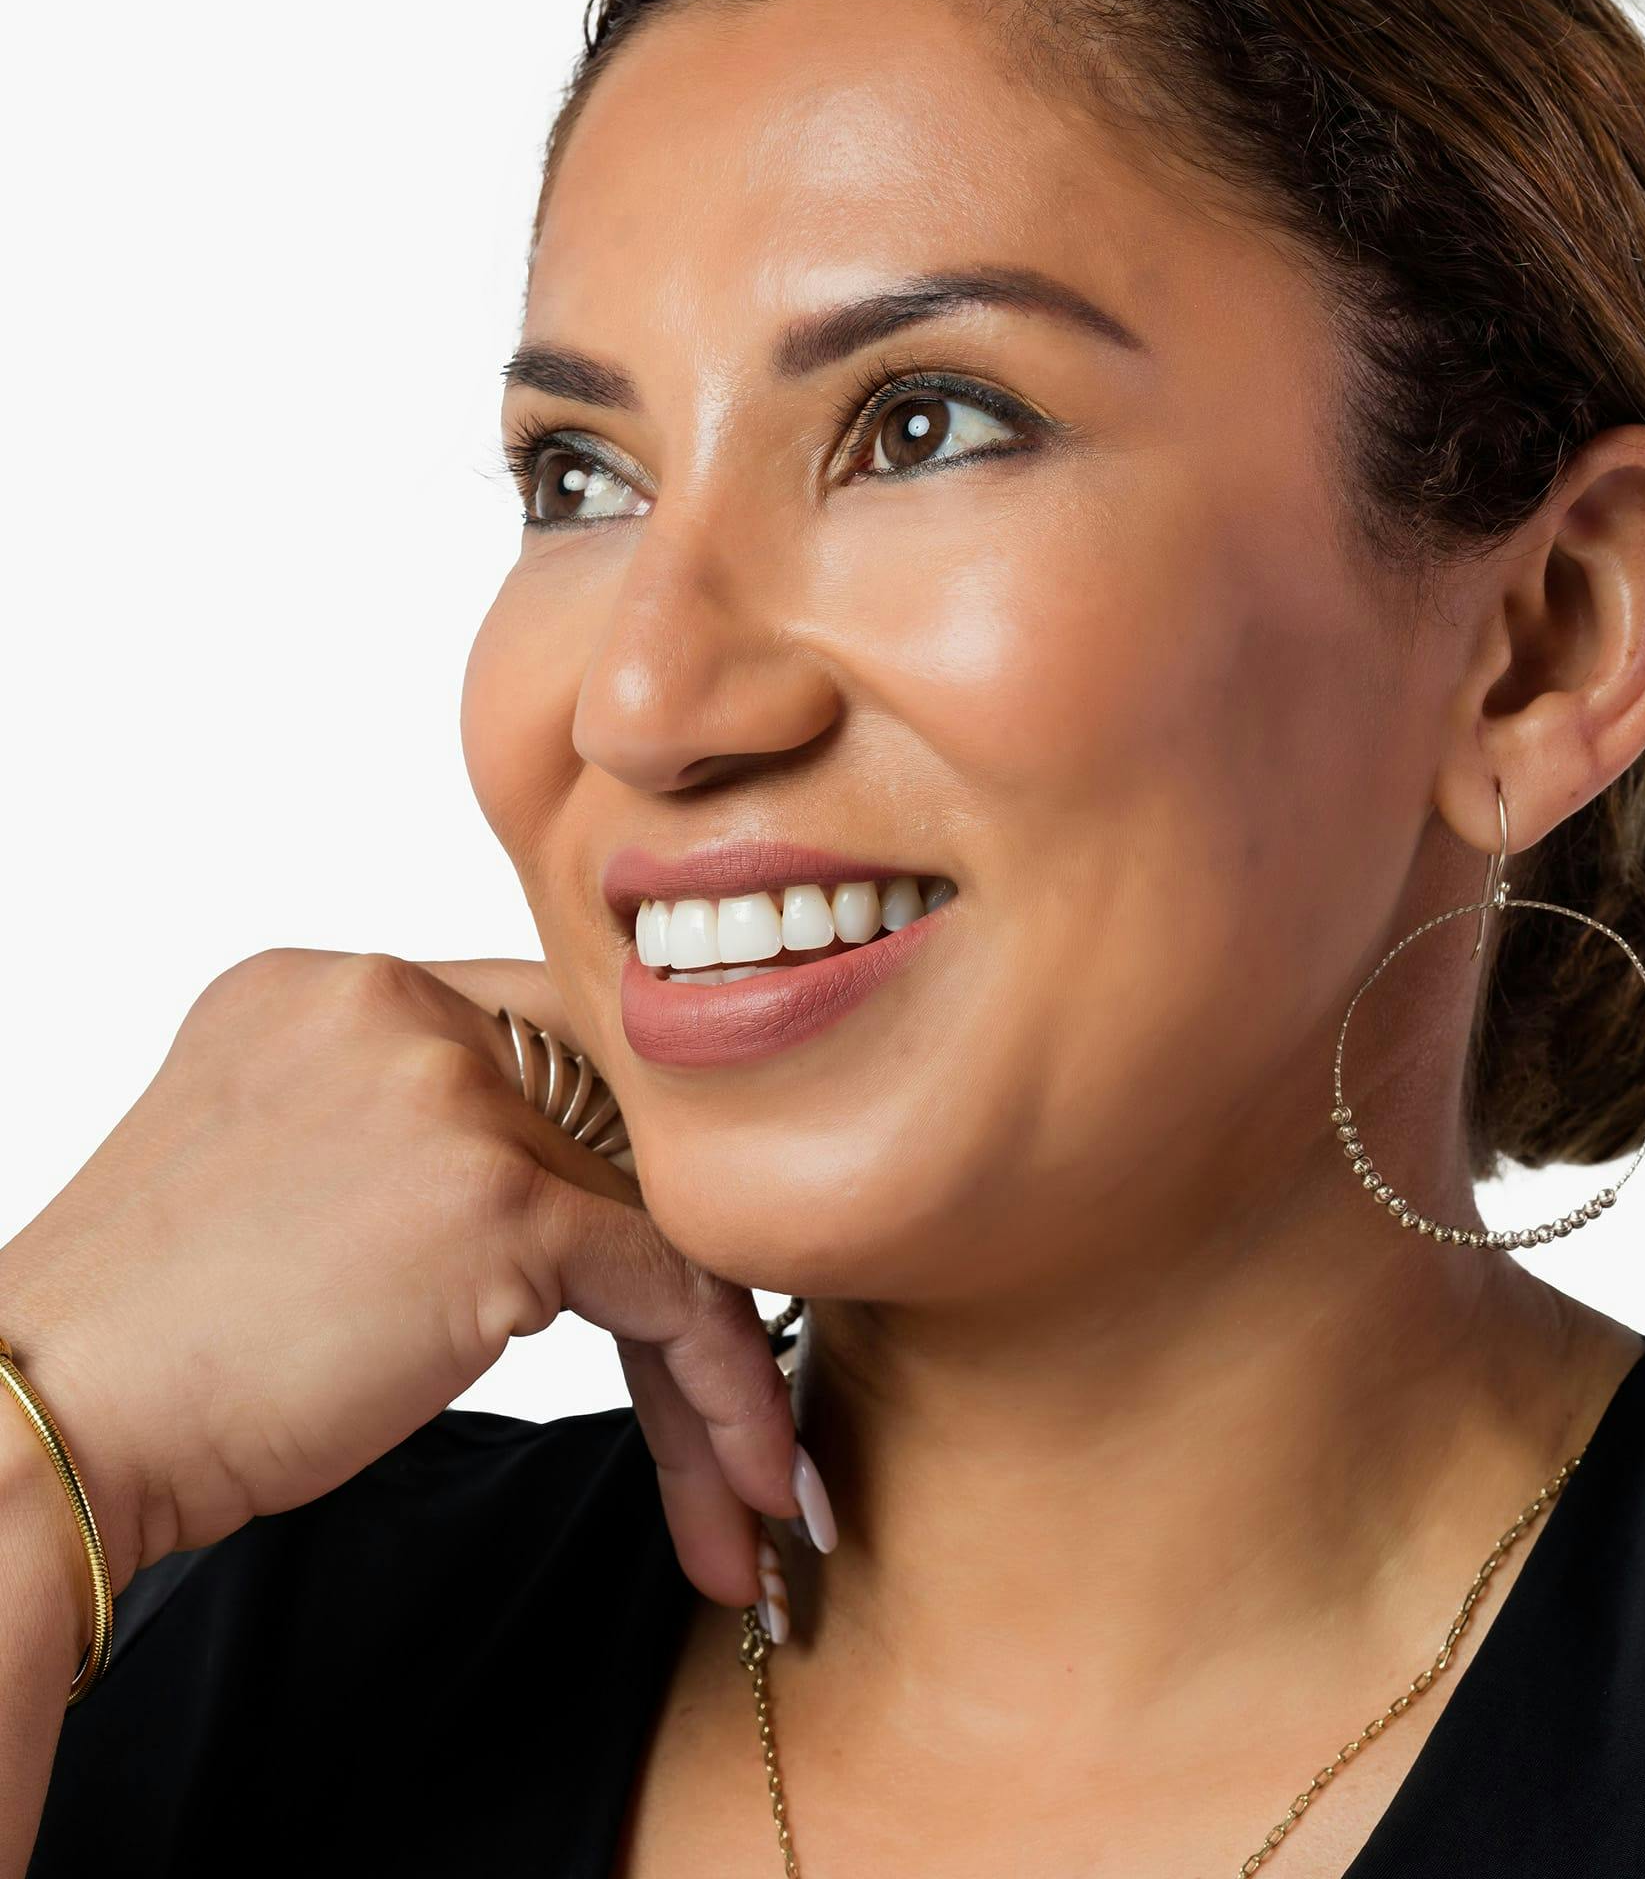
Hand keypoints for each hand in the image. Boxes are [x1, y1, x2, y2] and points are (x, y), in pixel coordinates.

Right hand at [0, 947, 802, 1614]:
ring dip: (714, 1355)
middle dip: (689, 1255)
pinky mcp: (492, 1198)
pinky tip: (747, 1474)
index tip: (676, 1265)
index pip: (542, 1037)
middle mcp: (397, 1003)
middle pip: (616, 1118)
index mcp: (334, 983)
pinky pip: (667, 1283)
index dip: (618, 1155)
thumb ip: (398, 1126)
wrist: (44, 1428)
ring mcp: (448, 1091)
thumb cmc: (152, 1336)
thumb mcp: (270, 1168)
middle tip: (738, 1384)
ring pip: (655, 1212)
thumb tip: (542, 1182)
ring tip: (758, 1478)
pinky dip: (720, 1384)